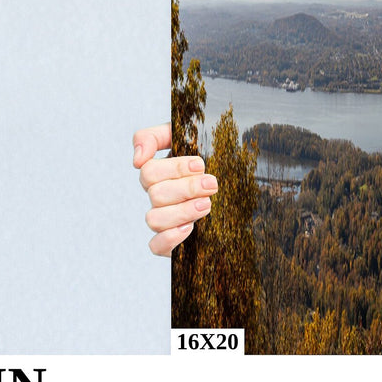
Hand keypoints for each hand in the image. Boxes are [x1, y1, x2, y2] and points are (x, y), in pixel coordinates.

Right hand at [133, 123, 216, 255]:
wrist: (243, 184)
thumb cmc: (212, 156)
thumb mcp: (188, 135)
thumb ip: (155, 137)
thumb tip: (137, 159)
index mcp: (160, 173)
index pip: (149, 172)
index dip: (174, 168)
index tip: (200, 165)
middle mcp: (159, 197)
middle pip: (155, 195)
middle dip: (187, 188)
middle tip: (212, 184)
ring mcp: (165, 219)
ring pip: (154, 219)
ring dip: (182, 211)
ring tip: (207, 204)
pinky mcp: (172, 241)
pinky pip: (156, 246)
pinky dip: (169, 238)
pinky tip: (190, 228)